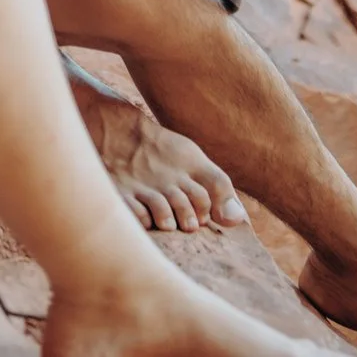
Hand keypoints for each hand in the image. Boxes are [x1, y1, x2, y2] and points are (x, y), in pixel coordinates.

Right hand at [73, 88, 245, 233]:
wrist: (119, 132)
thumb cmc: (163, 153)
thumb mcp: (192, 159)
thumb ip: (216, 187)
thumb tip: (237, 221)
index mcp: (190, 165)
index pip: (216, 186)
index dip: (216, 205)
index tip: (207, 216)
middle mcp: (168, 177)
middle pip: (191, 204)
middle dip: (194, 219)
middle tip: (189, 225)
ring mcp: (144, 186)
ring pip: (165, 212)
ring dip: (170, 222)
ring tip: (170, 225)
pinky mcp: (121, 194)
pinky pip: (136, 215)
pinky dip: (144, 222)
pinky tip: (146, 221)